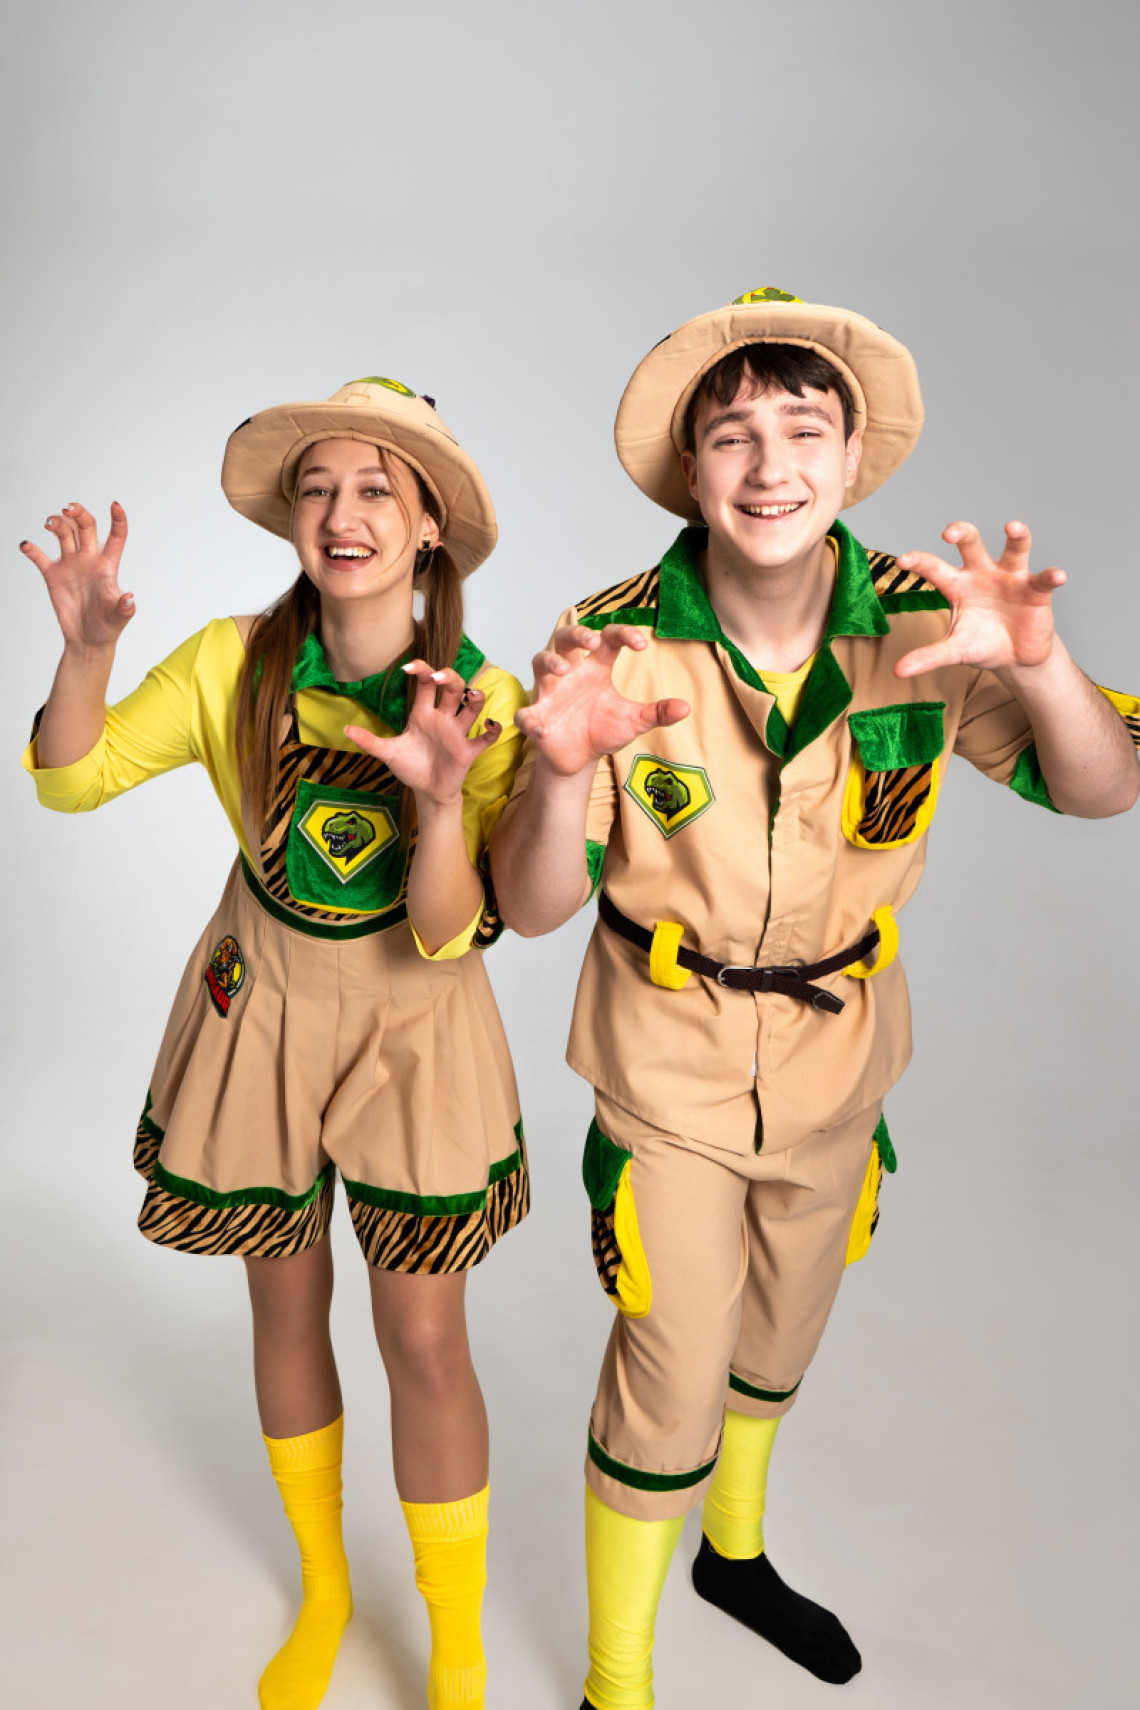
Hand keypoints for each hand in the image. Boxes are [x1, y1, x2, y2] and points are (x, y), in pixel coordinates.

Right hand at [20, 501, 133, 651]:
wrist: (88, 641)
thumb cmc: (108, 628)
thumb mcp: (119, 618)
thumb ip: (125, 607)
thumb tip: (130, 598)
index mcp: (108, 566)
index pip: (116, 537)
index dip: (117, 520)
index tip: (115, 505)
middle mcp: (89, 560)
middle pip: (85, 527)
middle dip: (78, 514)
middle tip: (68, 509)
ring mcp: (70, 565)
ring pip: (64, 534)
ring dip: (56, 524)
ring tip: (49, 525)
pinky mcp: (53, 575)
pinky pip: (40, 557)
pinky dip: (32, 549)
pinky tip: (27, 546)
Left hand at [344, 662, 500, 805]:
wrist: (426, 792)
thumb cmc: (411, 767)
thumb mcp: (388, 753)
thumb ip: (369, 741)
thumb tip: (345, 729)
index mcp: (423, 714)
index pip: (426, 683)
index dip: (421, 670)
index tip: (409, 668)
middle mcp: (443, 718)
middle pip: (453, 688)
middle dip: (450, 677)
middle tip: (439, 679)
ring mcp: (457, 733)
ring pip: (473, 707)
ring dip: (477, 699)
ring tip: (473, 696)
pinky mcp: (469, 750)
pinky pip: (487, 738)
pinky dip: (493, 730)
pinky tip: (490, 726)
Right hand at [515, 623, 688, 775]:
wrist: (580, 758)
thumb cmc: (602, 730)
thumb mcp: (633, 720)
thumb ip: (657, 713)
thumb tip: (686, 708)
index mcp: (595, 668)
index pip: (608, 640)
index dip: (623, 634)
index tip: (641, 644)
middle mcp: (571, 673)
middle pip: (566, 639)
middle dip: (577, 633)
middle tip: (591, 640)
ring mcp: (551, 692)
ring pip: (540, 662)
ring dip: (550, 661)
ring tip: (564, 669)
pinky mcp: (536, 716)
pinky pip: (526, 713)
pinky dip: (529, 717)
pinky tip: (541, 726)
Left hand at [894, 520, 1064, 678]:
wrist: (1015, 658)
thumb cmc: (981, 644)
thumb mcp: (955, 650)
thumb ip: (929, 656)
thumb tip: (898, 671)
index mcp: (958, 586)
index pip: (935, 568)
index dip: (920, 562)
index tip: (903, 561)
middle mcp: (983, 574)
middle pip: (972, 544)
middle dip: (962, 532)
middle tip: (949, 531)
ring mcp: (1012, 578)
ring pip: (1014, 549)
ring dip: (1017, 536)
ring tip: (1012, 526)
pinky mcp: (1036, 590)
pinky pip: (1044, 579)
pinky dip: (1051, 576)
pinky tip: (1057, 576)